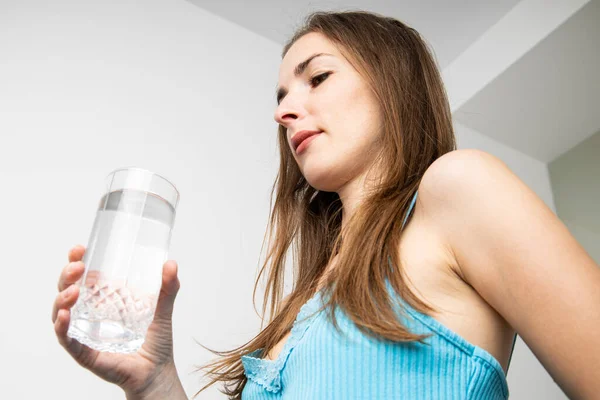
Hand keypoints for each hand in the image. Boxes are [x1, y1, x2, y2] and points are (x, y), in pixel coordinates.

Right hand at [52, 245, 181, 395]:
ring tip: (74, 291)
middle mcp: (90, 313)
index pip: (83, 276)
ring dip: (62, 298)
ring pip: (60, 312)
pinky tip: (63, 316)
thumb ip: (168, 287)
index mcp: (104, 299)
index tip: (80, 249)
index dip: (77, 261)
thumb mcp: (163, 308)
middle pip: (67, 289)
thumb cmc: (155, 341)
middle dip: (67, 275)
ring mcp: (85, 331)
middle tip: (77, 266)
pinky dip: (61, 327)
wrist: (157, 371)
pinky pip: (66, 339)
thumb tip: (170, 264)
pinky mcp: (84, 351)